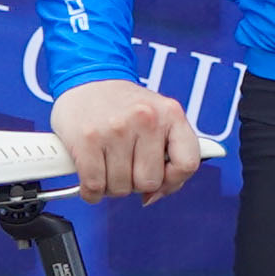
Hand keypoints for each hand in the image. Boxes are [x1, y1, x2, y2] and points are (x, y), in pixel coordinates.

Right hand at [51, 76, 202, 200]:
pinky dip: (91, 191)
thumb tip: (154, 196)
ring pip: (120, 188)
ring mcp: (115, 129)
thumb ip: (169, 154)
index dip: (174, 180)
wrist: (87, 79)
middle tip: (127, 166)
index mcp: (170, 113)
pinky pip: (94, 187)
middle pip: (149, 182)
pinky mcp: (87, 140)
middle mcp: (145, 118)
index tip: (161, 179)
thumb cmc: (123, 106)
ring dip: (112, 185)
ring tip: (108, 164)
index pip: (188, 163)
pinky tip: (91, 176)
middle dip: (136, 183)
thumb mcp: (159, 117)